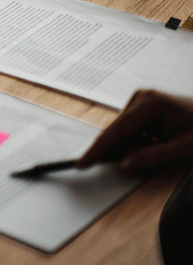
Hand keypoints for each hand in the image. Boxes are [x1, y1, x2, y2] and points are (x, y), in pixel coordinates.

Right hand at [77, 89, 192, 173]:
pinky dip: (136, 142)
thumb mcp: (185, 148)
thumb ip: (153, 157)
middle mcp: (142, 98)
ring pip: (124, 131)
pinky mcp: (146, 107)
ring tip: (155, 153)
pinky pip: (132, 129)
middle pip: (117, 130)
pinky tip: (151, 147)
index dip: (98, 149)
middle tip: (116, 166)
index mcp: (150, 104)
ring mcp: (143, 101)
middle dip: (116, 151)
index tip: (82, 162)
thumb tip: (125, 165)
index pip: (116, 130)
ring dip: (130, 147)